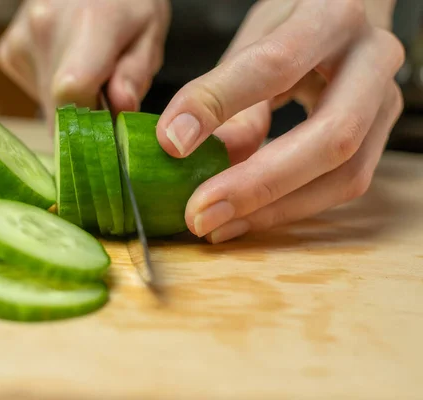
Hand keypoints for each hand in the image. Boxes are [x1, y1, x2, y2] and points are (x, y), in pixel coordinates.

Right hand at [0, 0, 169, 123]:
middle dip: (87, 113)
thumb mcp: (149, 32)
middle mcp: (44, 30)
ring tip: (89, 67)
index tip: (109, 124)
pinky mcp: (9, 52)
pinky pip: (36, 91)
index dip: (91, 121)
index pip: (73, 94)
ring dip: (70, 101)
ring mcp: (21, 41)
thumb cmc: (126, 3)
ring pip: (47, 104)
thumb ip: (135, 74)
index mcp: (88, 24)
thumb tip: (120, 109)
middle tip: (107, 90)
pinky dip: (54, 89)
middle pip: (60, 107)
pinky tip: (68, 63)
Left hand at [155, 0, 404, 242]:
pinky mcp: (382, 136)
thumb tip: (197, 154)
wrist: (344, 24)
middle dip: (259, 184)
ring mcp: (387, 101)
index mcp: (333, 15)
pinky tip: (246, 218)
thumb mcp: (253, 40)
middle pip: (332, 136)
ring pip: (344, 175)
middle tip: (201, 213)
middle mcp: (373, 58)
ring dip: (274, 210)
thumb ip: (229, 92)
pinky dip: (290, 208)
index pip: (274, 65)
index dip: (219, 106)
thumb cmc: (293, 25)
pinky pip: (341, 185)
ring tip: (218, 224)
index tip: (173, 143)